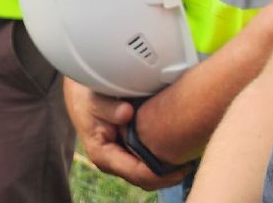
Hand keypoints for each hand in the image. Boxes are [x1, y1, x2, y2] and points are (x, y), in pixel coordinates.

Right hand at [64, 79, 187, 190]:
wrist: (79, 92)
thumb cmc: (86, 96)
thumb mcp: (94, 98)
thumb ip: (108, 107)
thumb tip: (126, 113)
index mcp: (104, 156)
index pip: (139, 175)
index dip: (163, 173)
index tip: (184, 163)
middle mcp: (113, 163)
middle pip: (147, 180)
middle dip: (170, 175)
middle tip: (193, 160)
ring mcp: (121, 160)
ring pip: (148, 174)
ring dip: (167, 168)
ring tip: (188, 155)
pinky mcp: (127, 153)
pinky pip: (147, 163)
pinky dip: (162, 158)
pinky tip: (176, 147)